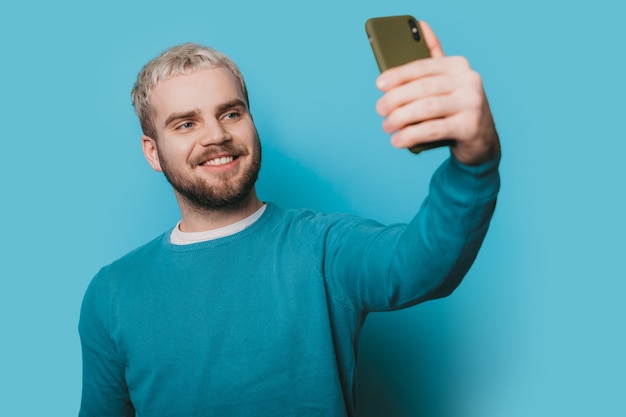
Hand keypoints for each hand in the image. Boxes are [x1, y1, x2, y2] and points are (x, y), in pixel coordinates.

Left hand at [375, 21, 499, 165]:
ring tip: (387, 126)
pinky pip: (433, 130)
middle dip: (395, 99)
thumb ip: (434, 57)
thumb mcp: (447, 82)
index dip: (398, 74)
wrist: (482, 140)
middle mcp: (469, 81)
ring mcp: (472, 104)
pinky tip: (397, 140)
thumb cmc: (455, 107)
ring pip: (426, 108)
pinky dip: (411, 135)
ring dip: (400, 118)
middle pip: (422, 88)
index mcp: (458, 65)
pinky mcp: (470, 127)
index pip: (423, 67)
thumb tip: (421, 25)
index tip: (379, 84)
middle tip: (380, 110)